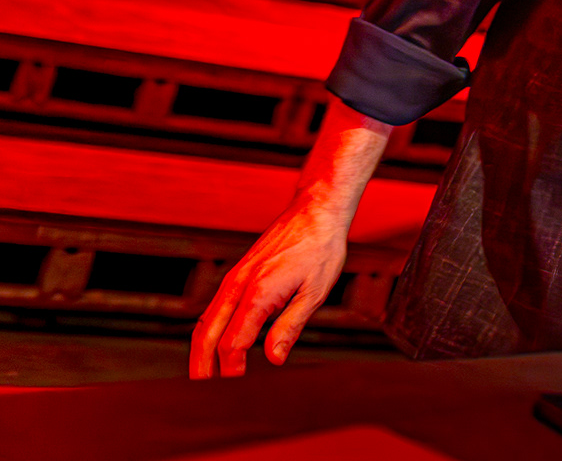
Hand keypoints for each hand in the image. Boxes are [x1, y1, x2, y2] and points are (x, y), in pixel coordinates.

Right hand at [190, 197, 349, 377]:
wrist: (315, 212)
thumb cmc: (321, 249)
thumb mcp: (315, 291)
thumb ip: (291, 325)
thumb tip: (274, 358)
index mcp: (259, 293)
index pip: (234, 341)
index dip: (231, 366)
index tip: (235, 384)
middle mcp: (239, 285)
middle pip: (208, 332)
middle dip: (201, 363)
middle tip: (201, 387)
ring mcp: (235, 277)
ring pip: (207, 318)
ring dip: (201, 347)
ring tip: (202, 372)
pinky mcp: (238, 273)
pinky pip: (216, 305)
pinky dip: (210, 328)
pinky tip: (216, 340)